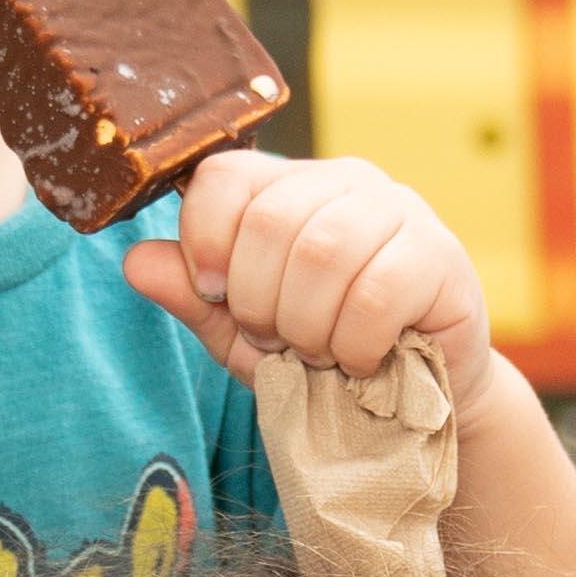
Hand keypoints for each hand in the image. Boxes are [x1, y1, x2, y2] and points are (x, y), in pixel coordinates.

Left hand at [121, 152, 500, 408]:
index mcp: (286, 185)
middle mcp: (343, 181)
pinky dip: (356, 344)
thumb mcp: (241, 333)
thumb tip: (135, 261)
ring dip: (308, 325)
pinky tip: (363, 361)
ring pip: (324, 252)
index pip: (223, 176)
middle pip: (271, 221)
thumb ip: (192, 296)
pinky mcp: (440, 254)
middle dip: (259, 302)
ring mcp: (397, 210)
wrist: (416, 400)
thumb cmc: (324, 354)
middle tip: (278, 341)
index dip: (205, 240)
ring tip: (319, 354)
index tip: (216, 294)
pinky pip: (379, 292)